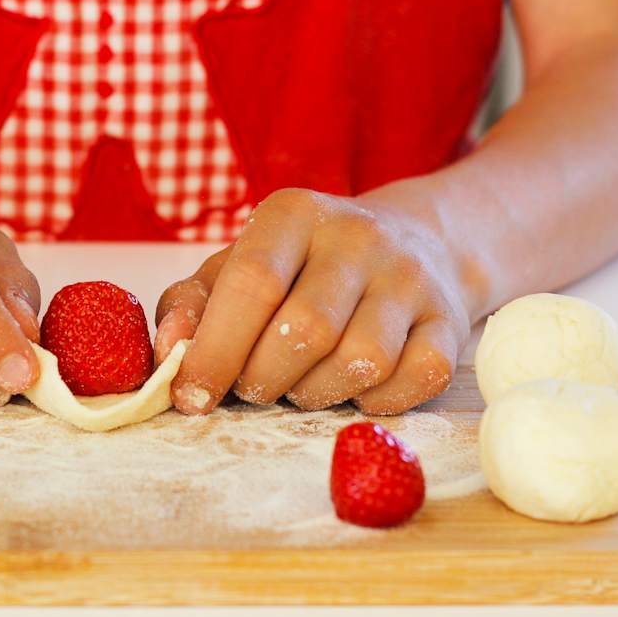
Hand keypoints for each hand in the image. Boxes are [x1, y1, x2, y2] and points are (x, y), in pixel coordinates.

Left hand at [154, 188, 469, 415]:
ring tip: (300, 383)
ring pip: (360, 363)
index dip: (215, 349)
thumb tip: (167, 354)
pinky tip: (352, 386)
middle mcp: (359, 237)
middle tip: (253, 388)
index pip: (253, 282)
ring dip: (316, 394)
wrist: (416, 244)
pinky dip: (374, 402)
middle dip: (263, 380)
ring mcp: (411, 279)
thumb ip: (190, 305)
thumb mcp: (237, 267)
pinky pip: (413, 382)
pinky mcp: (450, 323)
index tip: (192, 396)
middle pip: (304, 331)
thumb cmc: (301, 269)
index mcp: (294, 215)